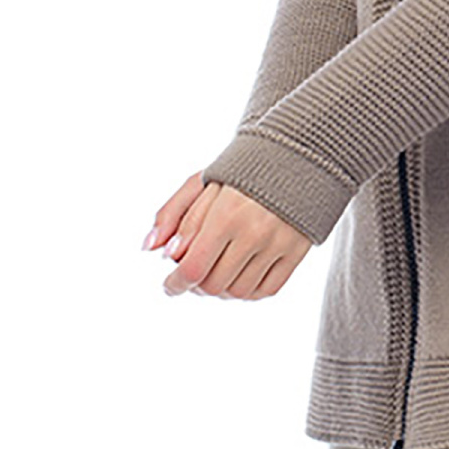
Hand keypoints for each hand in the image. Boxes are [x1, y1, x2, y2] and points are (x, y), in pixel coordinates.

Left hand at [145, 171, 312, 299]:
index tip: (170, 286)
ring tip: (215, 274)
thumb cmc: (242, 170)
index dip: (176, 283)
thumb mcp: (201, 183)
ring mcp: (277, 245)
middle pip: (214, 284)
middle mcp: (253, 232)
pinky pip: (268, 290)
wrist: (295, 156)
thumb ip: (173, 214)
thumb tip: (151, 248)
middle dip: (196, 286)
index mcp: (225, 214)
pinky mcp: (296, 251)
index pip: (193, 267)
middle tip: (192, 277)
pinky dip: (249, 292)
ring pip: (240, 292)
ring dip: (221, 291)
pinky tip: (239, 276)